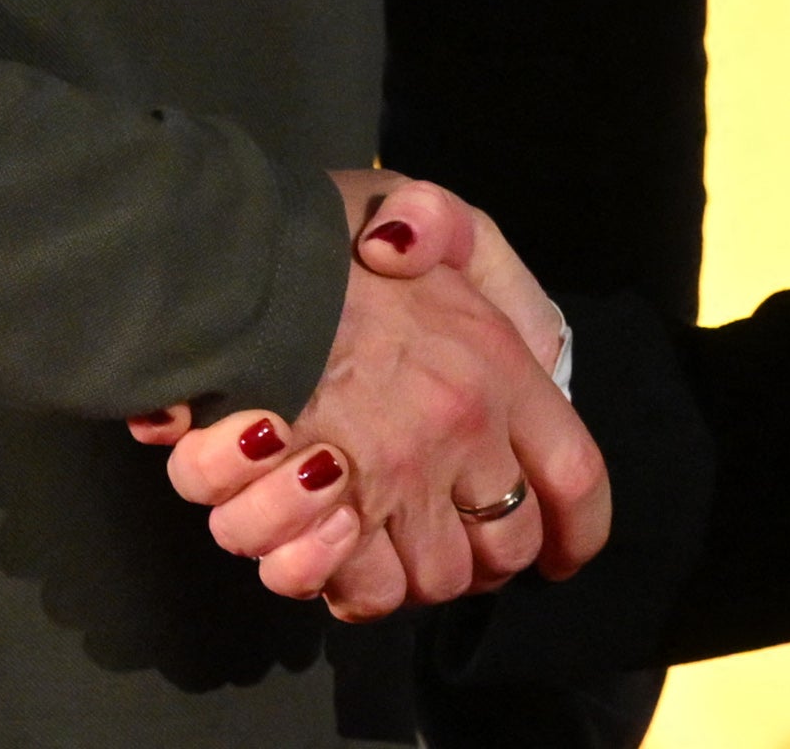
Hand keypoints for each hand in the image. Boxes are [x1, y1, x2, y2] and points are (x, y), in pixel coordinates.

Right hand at [142, 175, 606, 618]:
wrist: (215, 258)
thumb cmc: (308, 233)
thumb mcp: (403, 200)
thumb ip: (440, 226)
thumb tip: (413, 257)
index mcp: (496, 359)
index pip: (575, 476)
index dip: (574, 529)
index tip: (559, 553)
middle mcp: (459, 427)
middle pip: (504, 550)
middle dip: (474, 556)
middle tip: (436, 533)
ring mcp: (395, 476)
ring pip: (430, 581)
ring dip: (404, 570)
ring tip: (368, 527)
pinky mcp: (325, 514)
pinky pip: (358, 590)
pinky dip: (343, 576)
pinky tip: (324, 539)